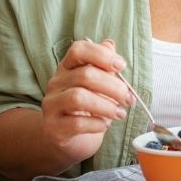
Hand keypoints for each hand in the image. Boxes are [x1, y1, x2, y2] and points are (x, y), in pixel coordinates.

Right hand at [41, 38, 133, 164]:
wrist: (68, 136)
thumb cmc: (88, 106)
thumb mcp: (97, 83)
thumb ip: (103, 65)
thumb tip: (110, 44)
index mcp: (68, 67)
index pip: (78, 50)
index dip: (101, 55)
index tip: (121, 66)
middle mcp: (56, 82)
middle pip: (85, 75)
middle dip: (113, 87)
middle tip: (129, 99)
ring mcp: (52, 105)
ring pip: (78, 98)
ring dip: (106, 106)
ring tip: (120, 113)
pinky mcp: (53, 127)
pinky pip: (76, 123)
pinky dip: (96, 123)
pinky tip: (104, 124)